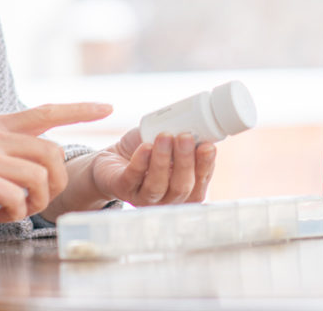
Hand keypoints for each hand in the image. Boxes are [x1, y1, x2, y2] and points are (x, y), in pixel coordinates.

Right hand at [0, 103, 112, 227]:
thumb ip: (7, 146)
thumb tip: (41, 153)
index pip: (47, 111)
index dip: (80, 110)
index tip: (108, 109)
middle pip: (52, 152)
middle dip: (56, 182)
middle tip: (38, 201)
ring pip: (39, 175)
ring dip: (36, 201)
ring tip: (17, 210)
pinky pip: (17, 195)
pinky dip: (17, 212)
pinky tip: (2, 215)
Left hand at [43, 129, 216, 217]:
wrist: (114, 157)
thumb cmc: (147, 150)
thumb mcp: (170, 143)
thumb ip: (185, 138)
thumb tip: (203, 124)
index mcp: (183, 190)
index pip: (199, 185)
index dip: (206, 167)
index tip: (208, 146)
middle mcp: (166, 198)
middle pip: (181, 188)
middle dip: (185, 161)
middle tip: (185, 136)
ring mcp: (143, 196)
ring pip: (157, 186)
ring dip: (162, 160)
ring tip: (165, 136)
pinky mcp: (122, 188)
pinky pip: (133, 178)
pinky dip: (141, 162)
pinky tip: (145, 147)